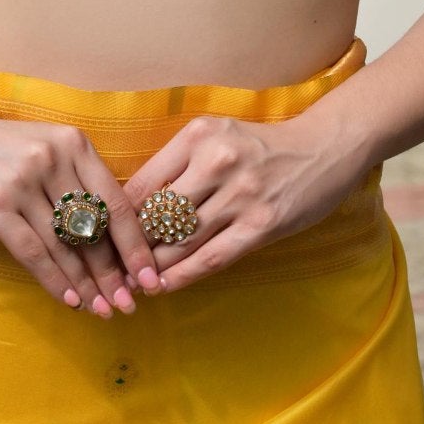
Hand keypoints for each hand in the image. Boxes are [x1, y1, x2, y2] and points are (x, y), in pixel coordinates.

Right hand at [0, 104, 162, 316]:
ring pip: (65, 245)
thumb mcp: (47, 150)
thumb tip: (116, 242)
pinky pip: (33, 252)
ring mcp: (22, 182)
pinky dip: (55, 279)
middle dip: (114, 272)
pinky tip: (70, 299)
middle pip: (93, 229)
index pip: (115, 203)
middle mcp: (52, 159)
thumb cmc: (0, 151)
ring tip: (102, 309)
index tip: (151, 277)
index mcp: (74, 144)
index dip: (135, 245)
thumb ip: (79, 183)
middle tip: (128, 304)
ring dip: (86, 284)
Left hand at [121, 111, 368, 292]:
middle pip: (156, 216)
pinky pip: (212, 257)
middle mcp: (217, 162)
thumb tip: (131, 205)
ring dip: (152, 267)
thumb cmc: (262, 146)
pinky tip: (165, 287)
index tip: (100, 239)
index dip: (116, 218)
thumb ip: (178, 164)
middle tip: (108, 270)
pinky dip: (183, 276)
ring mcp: (241, 195)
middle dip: (128, 248)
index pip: (142, 184)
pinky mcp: (261, 224)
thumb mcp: (216, 136)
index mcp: (198, 136)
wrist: (324, 148)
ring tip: (132, 283)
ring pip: (180, 240)